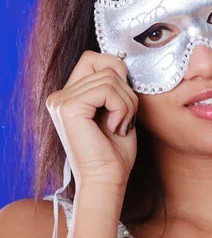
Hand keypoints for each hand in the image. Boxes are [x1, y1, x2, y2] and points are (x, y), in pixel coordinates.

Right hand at [46, 51, 137, 188]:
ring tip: (119, 126)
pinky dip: (121, 108)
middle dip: (126, 91)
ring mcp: (61, 101)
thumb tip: (122, 60)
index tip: (124, 99)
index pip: (94, 58)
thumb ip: (114, 85)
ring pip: (110, 78)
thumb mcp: (117, 109)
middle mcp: (59, 96)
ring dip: (126, 103)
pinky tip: (114, 128)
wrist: (108, 179)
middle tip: (124, 118)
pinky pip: (107, 90)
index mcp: (69, 95)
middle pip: (105, 66)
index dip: (116, 70)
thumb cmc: (115, 151)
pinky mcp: (69, 108)